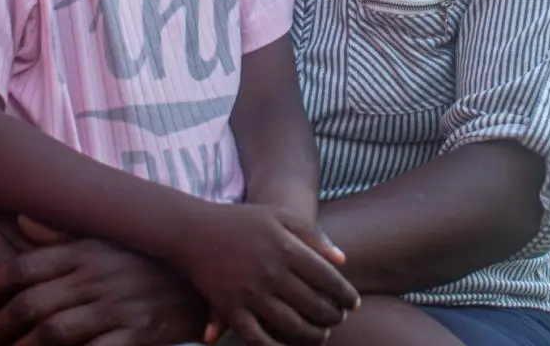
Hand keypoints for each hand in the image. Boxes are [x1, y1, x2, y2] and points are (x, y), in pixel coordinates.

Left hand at [0, 219, 207, 345]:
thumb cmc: (147, 258)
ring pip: (54, 333)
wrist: (204, 275)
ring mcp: (116, 307)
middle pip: (32, 303)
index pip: (26, 265)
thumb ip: (62, 232)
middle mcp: (96, 276)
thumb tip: (21, 218)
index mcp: (86, 250)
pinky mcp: (136, 335)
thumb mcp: (107, 236)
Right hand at [184, 203, 357, 345]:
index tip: (353, 303)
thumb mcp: (281, 216)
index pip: (327, 279)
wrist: (196, 230)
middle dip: (332, 316)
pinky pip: (256, 337)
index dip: (345, 294)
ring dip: (312, 335)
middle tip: (339, 319)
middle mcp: (270, 272)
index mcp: (286, 248)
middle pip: (313, 305)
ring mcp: (249, 293)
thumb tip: (342, 260)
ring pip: (291, 326)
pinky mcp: (229, 308)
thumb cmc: (244, 220)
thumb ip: (313, 235)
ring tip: (322, 334)